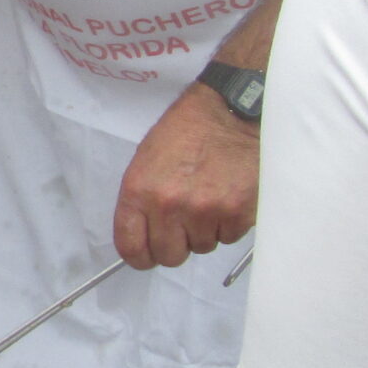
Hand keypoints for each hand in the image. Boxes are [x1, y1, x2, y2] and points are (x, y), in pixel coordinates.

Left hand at [112, 83, 258, 269]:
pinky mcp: (238, 214)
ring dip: (205, 230)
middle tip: (185, 223)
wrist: (233, 111)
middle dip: (176, 244)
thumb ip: (141, 200)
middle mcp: (170, 205)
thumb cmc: (188, 131)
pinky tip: (228, 195)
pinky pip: (229, 236)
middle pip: (169, 256)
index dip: (139, 256)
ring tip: (210, 197)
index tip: (147, 254)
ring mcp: (205, 212)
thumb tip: (142, 235)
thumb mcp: (148, 158)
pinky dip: (229, 223)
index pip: (130, 247)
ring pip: (202, 246)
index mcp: (140, 191)